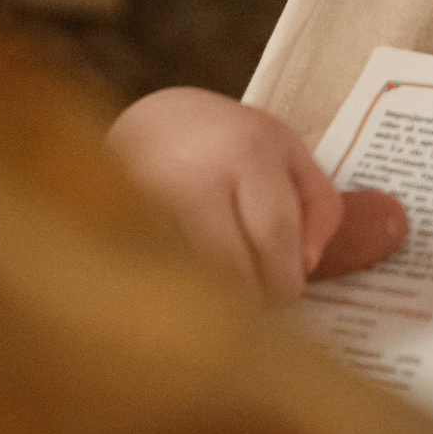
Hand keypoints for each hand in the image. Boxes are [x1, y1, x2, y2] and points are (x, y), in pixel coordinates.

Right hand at [106, 87, 408, 299]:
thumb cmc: (231, 142)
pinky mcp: (112, 221)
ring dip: (208, 306)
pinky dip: (170, 296)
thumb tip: (304, 267)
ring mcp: (145, 197)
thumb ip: (320, 207)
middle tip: (254, 314)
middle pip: (229, 267)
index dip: (284, 283)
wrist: (151, 119)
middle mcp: (194, 172)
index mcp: (248, 150)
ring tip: (217, 303)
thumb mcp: (290, 154)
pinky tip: (179, 291)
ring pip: (187, 281)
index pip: (273, 234)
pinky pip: (148, 280)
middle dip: (249, 304)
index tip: (286, 300)